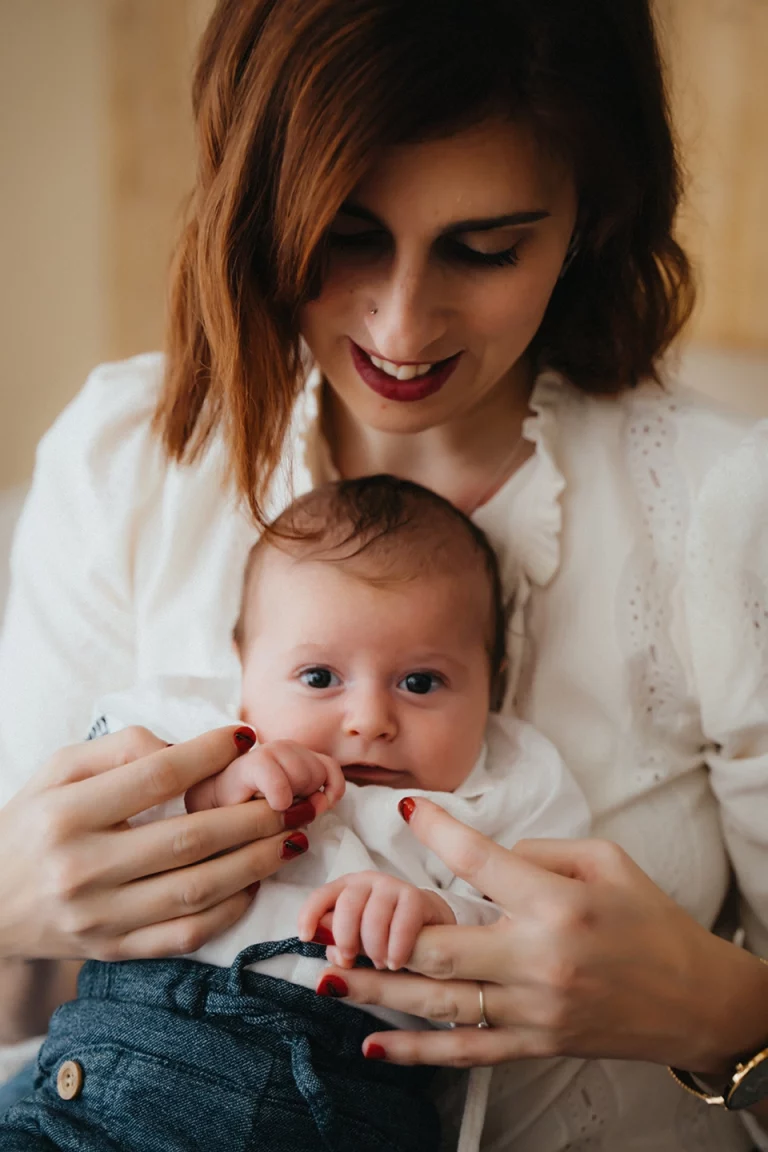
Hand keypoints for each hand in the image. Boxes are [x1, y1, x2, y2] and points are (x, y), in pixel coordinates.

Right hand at [0, 725, 322, 962]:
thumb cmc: (34, 822)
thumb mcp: (58, 770)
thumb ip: (120, 748)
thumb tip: (186, 747)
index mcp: (67, 813)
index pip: (156, 776)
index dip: (210, 754)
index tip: (247, 737)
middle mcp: (82, 868)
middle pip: (189, 839)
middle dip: (254, 815)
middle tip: (294, 797)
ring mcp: (99, 918)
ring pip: (197, 890)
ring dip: (256, 862)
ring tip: (293, 837)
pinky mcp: (112, 952)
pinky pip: (185, 935)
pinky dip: (229, 909)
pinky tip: (255, 882)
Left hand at [298, 871, 454, 971]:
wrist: (428, 928)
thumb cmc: (384, 938)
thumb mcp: (358, 947)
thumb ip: (341, 952)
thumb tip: (329, 962)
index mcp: (346, 890)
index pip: (321, 897)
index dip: (310, 914)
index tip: (306, 938)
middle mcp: (367, 881)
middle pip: (347, 905)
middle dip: (346, 938)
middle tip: (352, 961)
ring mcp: (392, 886)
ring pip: (374, 915)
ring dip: (373, 947)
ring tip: (380, 963)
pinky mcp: (417, 897)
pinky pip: (402, 922)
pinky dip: (396, 947)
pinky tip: (395, 962)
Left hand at [316, 799, 767, 1073]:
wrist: (693, 998)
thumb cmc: (649, 920)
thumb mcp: (607, 861)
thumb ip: (540, 852)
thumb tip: (484, 856)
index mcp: (558, 904)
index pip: (479, 861)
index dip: (436, 832)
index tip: (405, 810)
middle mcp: (539, 960)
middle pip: (440, 948)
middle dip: (378, 933)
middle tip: (330, 920)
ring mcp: (533, 1010)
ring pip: (440, 1003)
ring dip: (377, 991)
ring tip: (327, 976)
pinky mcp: (534, 1044)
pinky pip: (465, 1052)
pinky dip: (416, 1053)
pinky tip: (373, 1047)